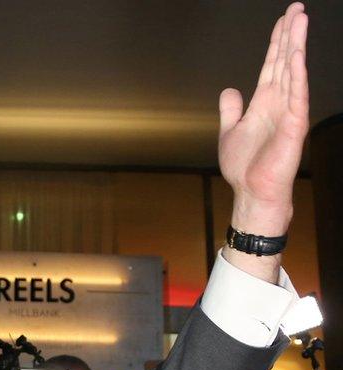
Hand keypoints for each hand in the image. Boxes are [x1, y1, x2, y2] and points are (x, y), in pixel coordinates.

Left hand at [219, 3, 307, 236]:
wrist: (252, 192)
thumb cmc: (244, 167)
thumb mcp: (229, 132)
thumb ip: (231, 110)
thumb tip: (230, 89)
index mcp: (264, 101)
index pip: (272, 64)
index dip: (277, 41)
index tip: (284, 18)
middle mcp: (279, 102)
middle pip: (285, 60)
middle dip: (290, 34)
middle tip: (297, 8)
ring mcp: (289, 112)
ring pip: (294, 71)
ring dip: (296, 45)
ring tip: (300, 20)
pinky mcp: (294, 126)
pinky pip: (297, 96)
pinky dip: (297, 75)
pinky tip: (296, 56)